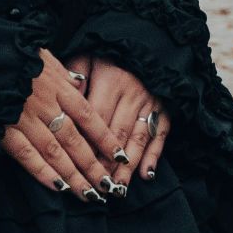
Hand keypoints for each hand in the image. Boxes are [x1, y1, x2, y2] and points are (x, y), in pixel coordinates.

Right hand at [0, 49, 126, 202]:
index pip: (89, 117)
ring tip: (88, 194)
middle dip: (93, 166)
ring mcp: (25, 119)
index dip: (105, 139)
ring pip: (54, 152)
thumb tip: (80, 81)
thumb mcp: (44, 56)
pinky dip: (42, 172)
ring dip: (73, 176)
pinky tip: (58, 187)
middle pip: (75, 140)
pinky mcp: (4, 129)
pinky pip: (26, 155)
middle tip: (108, 186)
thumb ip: (63, 72)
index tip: (120, 156)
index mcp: (58, 87)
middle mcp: (46, 105)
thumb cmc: (14, 55)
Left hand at [77, 57, 169, 187]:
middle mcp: (133, 94)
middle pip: (118, 133)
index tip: (78, 164)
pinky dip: (153, 156)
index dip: (88, 142)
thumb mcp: (89, 56)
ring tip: (118, 188)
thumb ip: (76, 74)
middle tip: (97, 186)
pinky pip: (160, 136)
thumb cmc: (109, 55)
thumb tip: (68, 94)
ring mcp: (151, 103)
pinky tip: (146, 174)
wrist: (145, 44)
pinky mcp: (165, 109)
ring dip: (128, 167)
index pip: (97, 117)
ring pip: (138, 139)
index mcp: (112, 80)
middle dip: (107, 162)